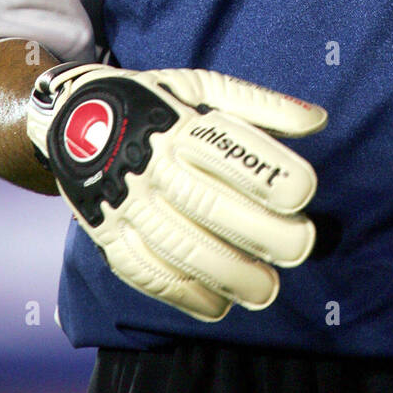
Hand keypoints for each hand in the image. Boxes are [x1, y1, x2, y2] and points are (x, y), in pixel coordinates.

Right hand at [27, 62, 326, 321]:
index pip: (226, 149)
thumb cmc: (157, 101)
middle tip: (302, 247)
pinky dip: (180, 293)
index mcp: (178, 123)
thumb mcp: (201, 85)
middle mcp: (149, 163)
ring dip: (226, 272)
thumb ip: (259, 104)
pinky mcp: (107, 233)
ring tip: (268, 290)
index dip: (266, 172)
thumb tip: (318, 120)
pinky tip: (218, 307)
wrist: (73, 116)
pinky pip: (142, 270)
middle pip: (206, 202)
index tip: (306, 192)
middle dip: (258, 230)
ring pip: (177, 244)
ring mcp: (125, 201)